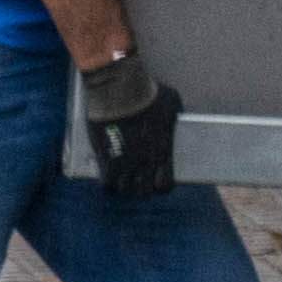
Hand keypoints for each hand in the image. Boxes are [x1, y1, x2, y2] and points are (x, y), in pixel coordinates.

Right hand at [77, 46, 185, 195]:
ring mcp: (125, 163)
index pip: (165, 185)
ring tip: (120, 177)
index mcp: (163, 152)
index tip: (156, 179)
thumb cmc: (148, 91)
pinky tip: (106, 174)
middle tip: (135, 178)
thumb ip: (173, 117)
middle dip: (140, 187)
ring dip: (123, 185)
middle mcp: (145, 163)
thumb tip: (174, 117)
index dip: (160, 185)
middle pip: (143, 192)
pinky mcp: (106, 158)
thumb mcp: (172, 103)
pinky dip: (106, 182)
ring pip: (124, 190)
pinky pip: (106, 184)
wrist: (120, 88)